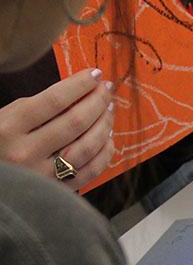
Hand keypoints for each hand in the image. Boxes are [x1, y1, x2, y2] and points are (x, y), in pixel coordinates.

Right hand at [0, 69, 113, 188]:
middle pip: (75, 122)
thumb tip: (77, 91)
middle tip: (107, 89)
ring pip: (87, 146)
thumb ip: (34, 107)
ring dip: (104, 124)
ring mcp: (41, 174)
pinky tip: (107, 138)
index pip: (54, 100)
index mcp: (7, 128)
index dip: (79, 85)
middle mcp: (24, 152)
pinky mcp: (55, 190)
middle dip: (97, 101)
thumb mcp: (2, 119)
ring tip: (109, 109)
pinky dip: (104, 152)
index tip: (95, 74)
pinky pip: (89, 171)